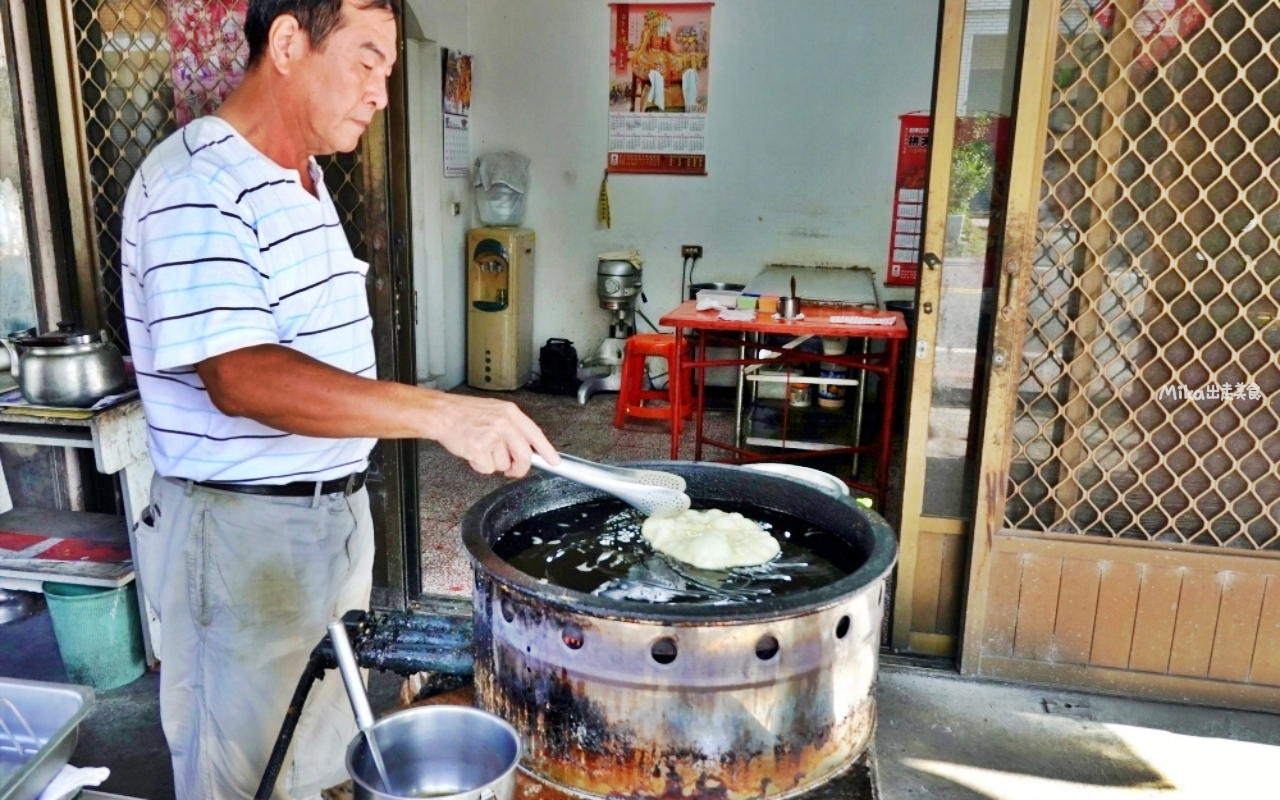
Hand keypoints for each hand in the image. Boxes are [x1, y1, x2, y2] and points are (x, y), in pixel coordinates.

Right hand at [433, 395, 558, 477]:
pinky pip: (487, 469)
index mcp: (510, 413)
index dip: (547, 450)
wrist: (442, 413)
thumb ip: (511, 428)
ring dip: (492, 463)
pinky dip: (479, 466)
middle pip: (524, 456)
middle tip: (512, 470)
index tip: (554, 461)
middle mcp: (504, 424)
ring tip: (480, 448)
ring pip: (503, 464)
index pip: (535, 434)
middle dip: (519, 468)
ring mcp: (492, 436)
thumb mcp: (495, 412)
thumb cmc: (465, 413)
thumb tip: (525, 448)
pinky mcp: (480, 449)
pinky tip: (473, 453)